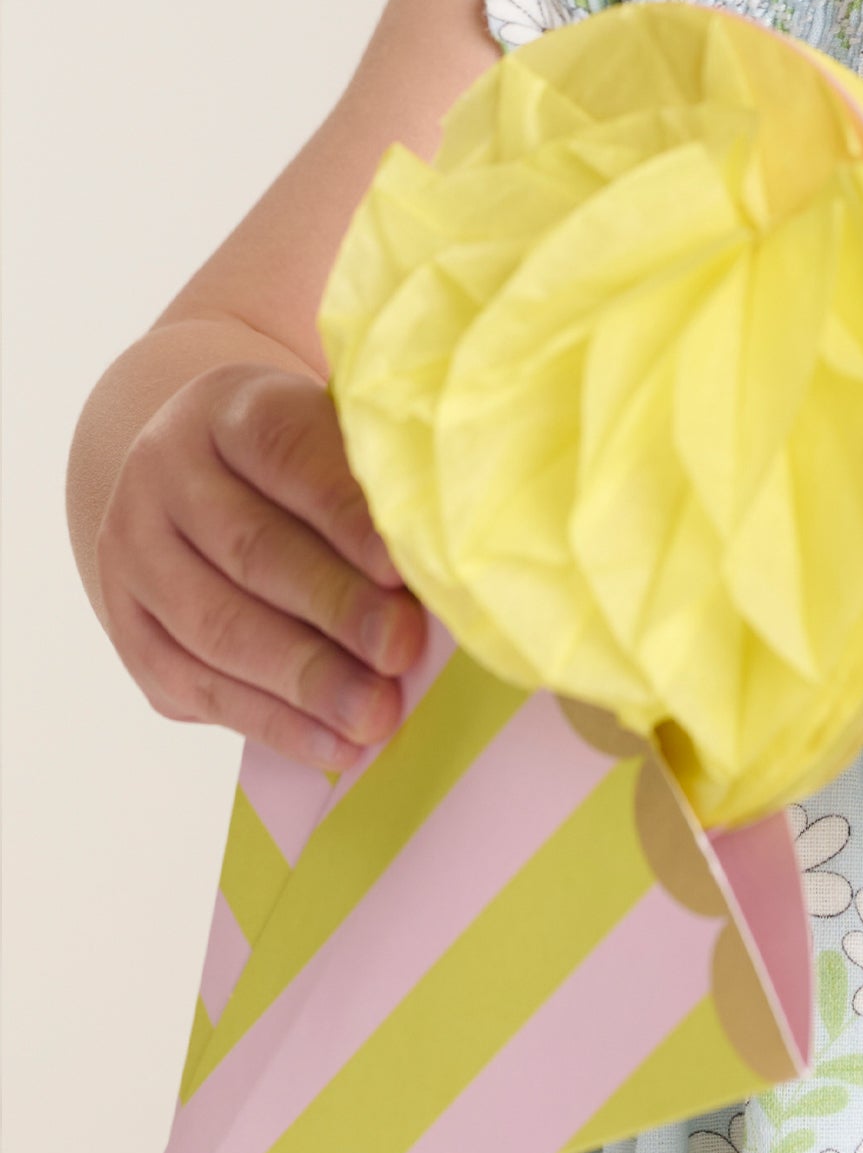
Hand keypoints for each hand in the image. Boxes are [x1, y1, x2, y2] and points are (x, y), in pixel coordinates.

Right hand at [95, 364, 425, 770]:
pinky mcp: (128, 626)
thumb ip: (373, 485)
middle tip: (401, 651)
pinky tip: (331, 743)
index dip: (347, 515)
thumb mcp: (329, 433)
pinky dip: (269, 721)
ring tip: (376, 714)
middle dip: (335, 608)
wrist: (195, 470)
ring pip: (216, 627)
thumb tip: (444, 560)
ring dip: (304, 681)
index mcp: (227, 410)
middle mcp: (165, 474)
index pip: (286, 455)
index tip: (404, 568)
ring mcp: (133, 551)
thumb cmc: (299, 457)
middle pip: (251, 549)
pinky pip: (195, 686)